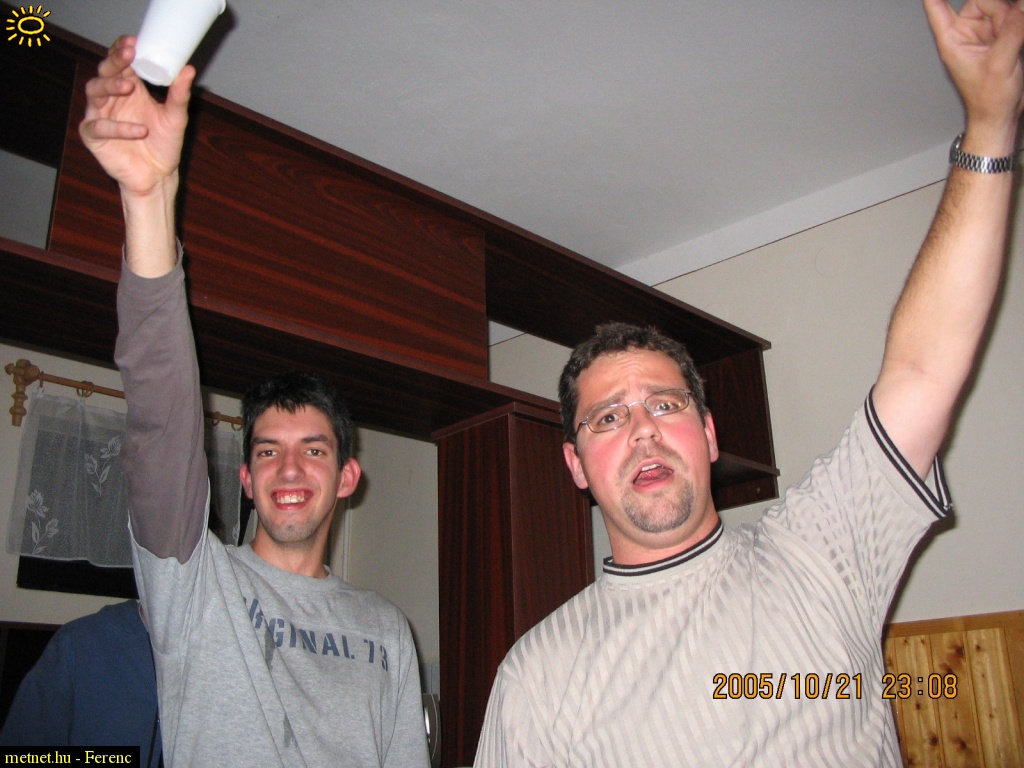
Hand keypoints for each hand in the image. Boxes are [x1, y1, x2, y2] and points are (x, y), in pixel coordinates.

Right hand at [78, 36, 194, 198]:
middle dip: (114, 61)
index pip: (120, 62)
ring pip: (94, 91)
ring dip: (110, 86)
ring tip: (130, 87)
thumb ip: (179, 94)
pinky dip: (118, 128)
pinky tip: (139, 129)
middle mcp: (111, 98)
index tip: (134, 42)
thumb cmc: (164, 144)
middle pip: (104, 72)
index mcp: (129, 88)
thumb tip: (189, 69)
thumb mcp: (176, 117)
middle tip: (128, 54)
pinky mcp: (94, 137)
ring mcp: (99, 115)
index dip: (122, 50)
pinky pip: (98, 126)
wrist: (158, 175)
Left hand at [924, 0, 1023, 147]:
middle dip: (1002, 11)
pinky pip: (1015, 15)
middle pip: (986, 0)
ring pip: (1004, 7)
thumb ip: (1012, 31)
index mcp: (953, 38)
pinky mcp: (1007, 33)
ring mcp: (989, 30)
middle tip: (1005, 30)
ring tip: (1009, 48)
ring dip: (1013, 17)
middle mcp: (968, 30)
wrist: (1001, 115)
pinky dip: (1018, 19)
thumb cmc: (988, 99)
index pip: (937, 5)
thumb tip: (1019, 7)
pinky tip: (1016, 33)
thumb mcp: (1000, 63)